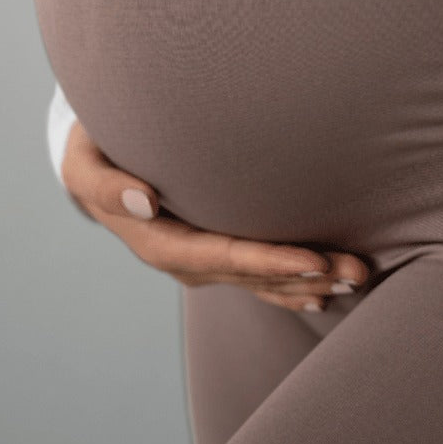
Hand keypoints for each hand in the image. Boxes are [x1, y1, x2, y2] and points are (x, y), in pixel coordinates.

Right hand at [61, 118, 369, 312]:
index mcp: (157, 240)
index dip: (269, 261)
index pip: (223, 255)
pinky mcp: (210, 250)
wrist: (90, 166)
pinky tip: (323, 292)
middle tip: (357, 270)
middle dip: (305, 274)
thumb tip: (145, 203)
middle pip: (251, 274)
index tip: (313, 259)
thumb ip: (107, 184)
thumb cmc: (93, 151)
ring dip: (308, 280)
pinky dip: (288, 283)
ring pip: (259, 277)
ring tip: (356, 278)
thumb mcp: (85, 162)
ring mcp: (198, 259)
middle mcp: (183, 258)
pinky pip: (253, 274)